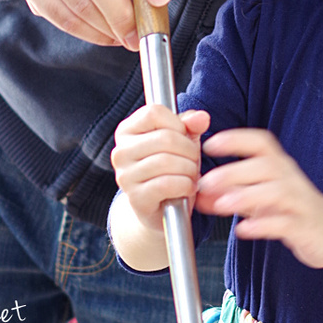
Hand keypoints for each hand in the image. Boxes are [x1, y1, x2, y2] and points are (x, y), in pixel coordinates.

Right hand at [111, 106, 209, 231]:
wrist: (161, 210)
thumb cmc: (171, 170)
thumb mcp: (181, 142)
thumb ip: (190, 126)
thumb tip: (201, 118)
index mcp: (126, 131)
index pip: (154, 113)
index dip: (177, 124)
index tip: (183, 137)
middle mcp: (120, 152)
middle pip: (165, 138)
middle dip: (189, 150)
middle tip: (193, 161)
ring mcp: (125, 176)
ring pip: (167, 161)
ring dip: (189, 169)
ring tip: (191, 175)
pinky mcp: (136, 198)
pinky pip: (166, 184)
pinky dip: (185, 185)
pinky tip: (188, 188)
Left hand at [196, 129, 322, 266]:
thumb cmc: (294, 210)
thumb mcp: (262, 198)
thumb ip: (232, 193)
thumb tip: (199, 194)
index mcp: (279, 166)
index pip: (261, 142)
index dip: (236, 139)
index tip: (210, 143)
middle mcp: (290, 179)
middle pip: (265, 165)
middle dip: (233, 172)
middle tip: (205, 183)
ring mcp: (299, 202)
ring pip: (276, 192)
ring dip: (246, 196)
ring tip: (221, 205)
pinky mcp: (304, 226)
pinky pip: (284, 223)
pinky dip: (263, 225)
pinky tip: (243, 229)